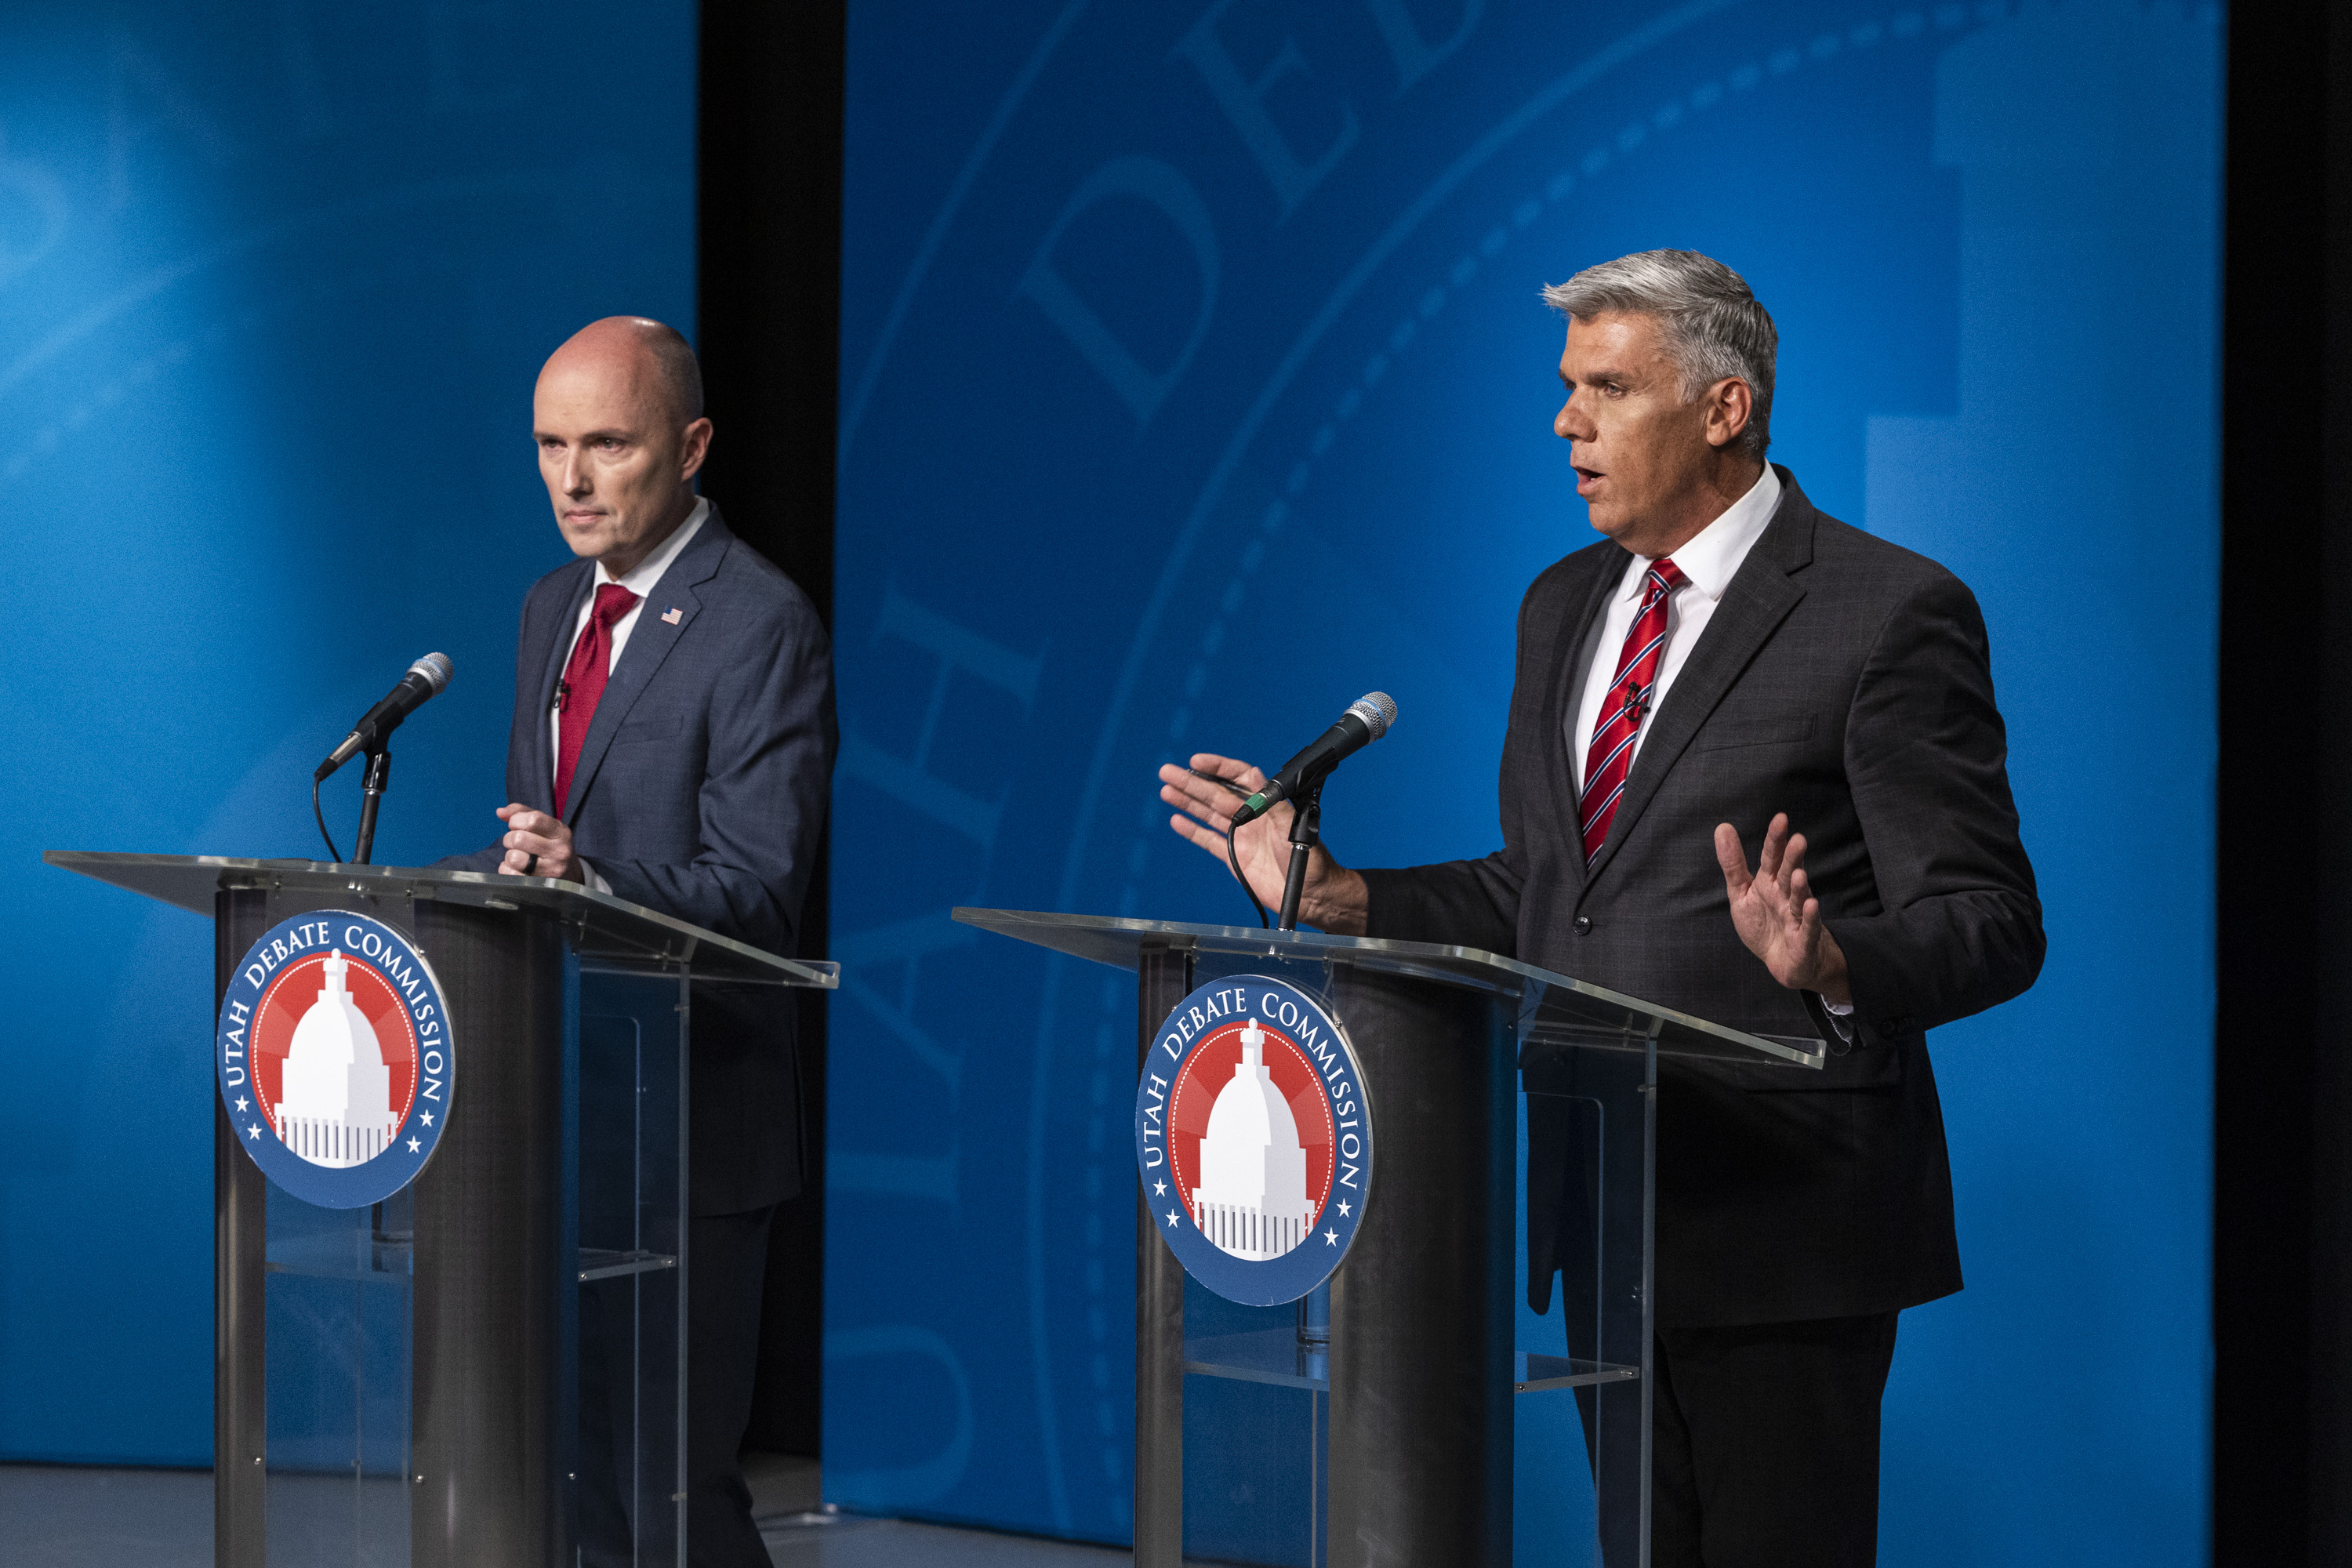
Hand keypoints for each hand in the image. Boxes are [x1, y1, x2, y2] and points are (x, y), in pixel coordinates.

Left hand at [496, 803, 577, 882]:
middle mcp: (559, 851)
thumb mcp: (544, 825)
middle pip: (518, 839)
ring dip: (509, 855)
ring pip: (513, 857)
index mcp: (561, 832)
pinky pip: (510, 874)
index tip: (516, 824)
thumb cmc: (550, 845)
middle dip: (509, 839)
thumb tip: (500, 812)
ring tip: (518, 855)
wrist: (569, 874)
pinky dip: (506, 869)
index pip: (532, 820)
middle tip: (516, 842)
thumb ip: (522, 813)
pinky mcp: (539, 884)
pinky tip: (516, 868)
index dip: (516, 820)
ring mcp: (550, 870)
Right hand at [1158, 753, 1367, 934]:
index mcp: (1267, 805)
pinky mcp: (1233, 857)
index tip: (1198, 761)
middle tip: (1169, 772)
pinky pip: (1208, 839)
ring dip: (1187, 801)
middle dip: (1192, 782)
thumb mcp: (1295, 830)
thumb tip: (1257, 782)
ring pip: (1207, 813)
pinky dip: (1192, 830)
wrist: (1311, 896)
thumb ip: (1275, 807)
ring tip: (1166, 790)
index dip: (1219, 767)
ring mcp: (1240, 836)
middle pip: (1216, 794)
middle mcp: (1251, 817)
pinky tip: (1177, 820)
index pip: (1239, 778)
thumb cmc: (1313, 862)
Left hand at [1714, 813, 1851, 1006]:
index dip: (1775, 839)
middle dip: (1793, 858)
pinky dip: (1810, 917)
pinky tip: (1811, 905)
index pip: (1771, 857)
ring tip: (1799, 874)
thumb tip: (1722, 827)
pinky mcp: (1804, 939)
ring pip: (1799, 899)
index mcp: (1770, 882)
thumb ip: (1733, 864)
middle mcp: (1786, 895)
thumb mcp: (1742, 893)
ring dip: (1800, 888)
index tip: (1780, 818)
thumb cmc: (1763, 923)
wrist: (1781, 960)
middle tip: (1797, 839)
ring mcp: (1797, 916)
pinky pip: (1807, 927)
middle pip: (1789, 874)